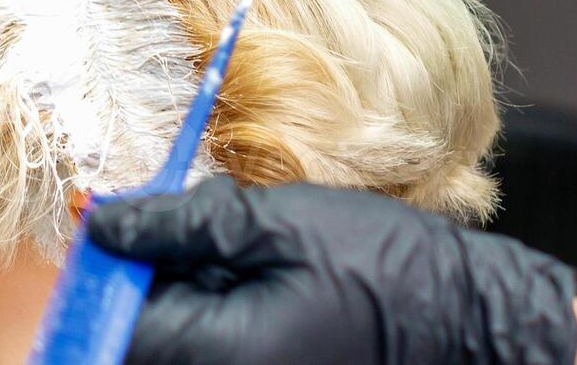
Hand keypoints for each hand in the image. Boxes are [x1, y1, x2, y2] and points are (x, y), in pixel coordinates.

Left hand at [86, 180, 576, 364]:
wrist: (472, 323)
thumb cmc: (388, 272)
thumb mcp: (280, 225)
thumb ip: (183, 227)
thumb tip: (107, 226)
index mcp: (219, 355)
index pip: (115, 328)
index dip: (104, 274)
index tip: (111, 228)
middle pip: (136, 344)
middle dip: (140, 290)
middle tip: (173, 235)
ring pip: (173, 348)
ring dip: (177, 304)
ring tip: (228, 261)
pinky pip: (212, 352)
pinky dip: (208, 321)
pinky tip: (243, 287)